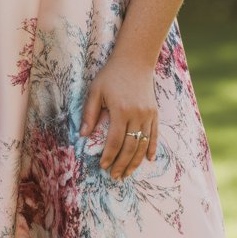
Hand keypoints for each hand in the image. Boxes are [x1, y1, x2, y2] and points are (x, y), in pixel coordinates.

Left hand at [79, 55, 158, 179]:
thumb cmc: (111, 75)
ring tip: (128, 173)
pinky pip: (154, 135)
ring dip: (136, 161)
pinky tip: (148, 160)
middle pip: (130, 147)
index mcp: (121, 111)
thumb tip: (82, 136)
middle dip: (122, 164)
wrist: (135, 61)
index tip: (104, 166)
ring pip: (143, 144)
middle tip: (116, 176)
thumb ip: (89, 114)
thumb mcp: (95, 91)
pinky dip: (152, 148)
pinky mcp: (154, 113)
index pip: (115, 141)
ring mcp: (148, 115)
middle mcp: (137, 115)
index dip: (109, 157)